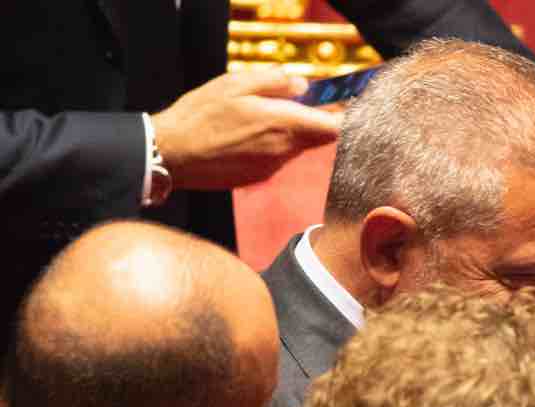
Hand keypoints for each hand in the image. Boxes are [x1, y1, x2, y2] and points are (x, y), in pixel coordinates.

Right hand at [151, 69, 340, 189]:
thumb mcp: (235, 84)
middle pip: (318, 138)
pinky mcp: (258, 177)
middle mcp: (283, 150)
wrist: (171, 154)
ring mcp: (272, 167)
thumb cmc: (199, 116)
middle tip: (292, 104)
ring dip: (287, 133)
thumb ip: (275, 82)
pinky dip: (270, 146)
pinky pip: (276, 158)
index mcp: (283, 124)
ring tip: (254, 119)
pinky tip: (242, 136)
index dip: (343, 117)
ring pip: (295, 147)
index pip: (333, 128)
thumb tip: (302, 85)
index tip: (342, 106)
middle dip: (314, 121)